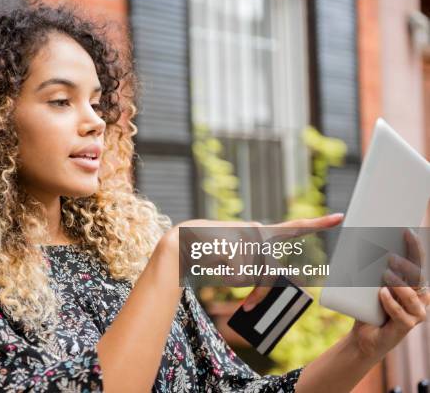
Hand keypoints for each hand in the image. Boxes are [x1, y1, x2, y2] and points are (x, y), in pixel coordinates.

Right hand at [163, 213, 344, 309]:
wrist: (183, 243)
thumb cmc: (211, 256)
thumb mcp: (237, 264)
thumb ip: (255, 268)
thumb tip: (268, 287)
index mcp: (260, 234)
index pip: (293, 228)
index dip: (317, 224)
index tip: (340, 217)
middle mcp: (258, 231)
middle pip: (271, 273)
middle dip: (260, 294)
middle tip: (248, 306)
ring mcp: (248, 235)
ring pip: (257, 276)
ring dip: (241, 286)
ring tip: (224, 274)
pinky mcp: (238, 242)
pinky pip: (242, 276)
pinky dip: (231, 280)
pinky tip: (218, 265)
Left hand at [349, 229, 429, 358]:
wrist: (363, 336)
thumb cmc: (368, 307)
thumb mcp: (369, 285)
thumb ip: (371, 269)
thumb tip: (361, 243)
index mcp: (413, 284)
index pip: (417, 262)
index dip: (414, 247)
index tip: (406, 231)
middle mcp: (420, 298)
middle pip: (418, 277)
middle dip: (406, 265)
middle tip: (390, 256)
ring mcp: (416, 313)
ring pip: (412, 296)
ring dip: (399, 284)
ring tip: (385, 275)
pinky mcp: (406, 327)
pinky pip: (401, 314)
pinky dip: (391, 303)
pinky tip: (381, 293)